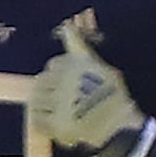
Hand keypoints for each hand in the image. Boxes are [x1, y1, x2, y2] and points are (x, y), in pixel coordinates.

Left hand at [28, 10, 154, 156]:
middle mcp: (65, 81)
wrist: (119, 129)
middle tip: (66, 101)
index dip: (60, 74)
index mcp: (77, 66)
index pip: (54, 64)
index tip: (69, 83)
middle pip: (42, 81)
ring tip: (61, 111)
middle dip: (51, 90)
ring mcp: (58, 103)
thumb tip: (67, 27)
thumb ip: (81, 49)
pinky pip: (37, 119)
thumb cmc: (113, 97)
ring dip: (45, 105)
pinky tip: (56, 123)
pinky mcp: (53, 123)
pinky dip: (43, 122)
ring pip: (36, 99)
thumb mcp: (102, 68)